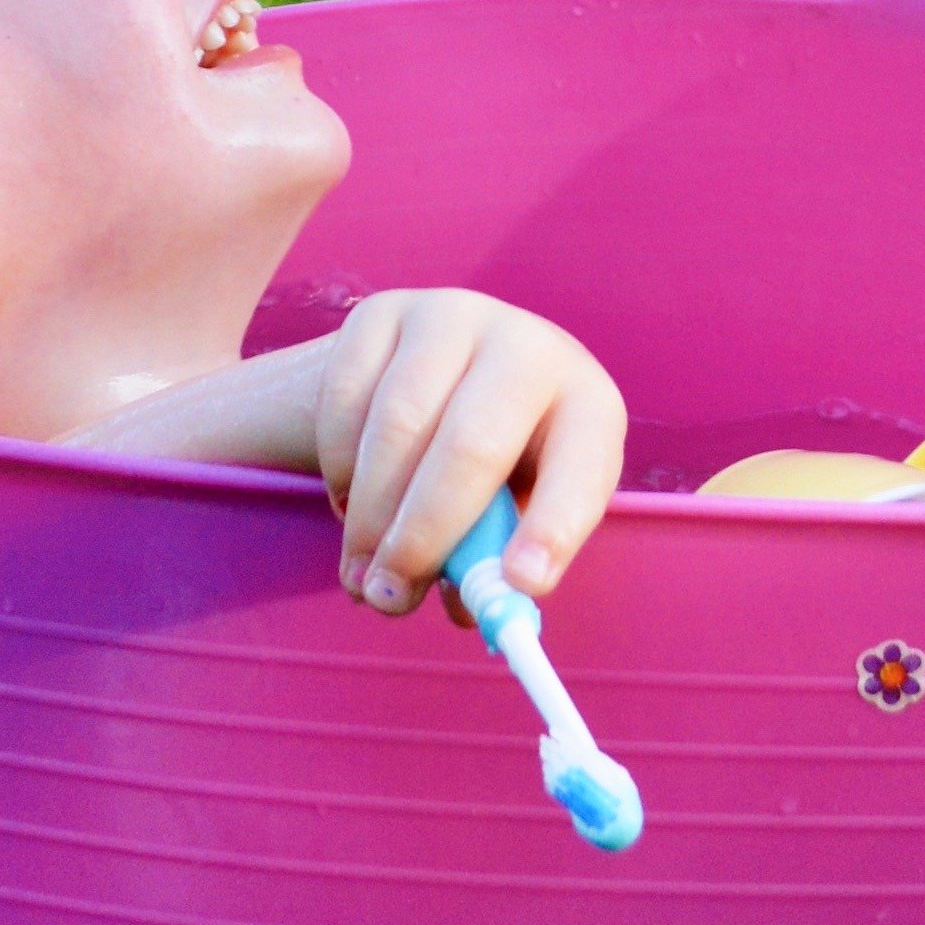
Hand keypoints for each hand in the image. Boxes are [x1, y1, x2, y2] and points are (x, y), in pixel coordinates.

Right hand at [315, 290, 625, 613]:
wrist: (441, 375)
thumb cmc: (499, 464)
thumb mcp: (518, 510)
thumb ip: (497, 558)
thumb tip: (472, 611)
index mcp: (586, 405)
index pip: (583, 466)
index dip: (555, 526)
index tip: (520, 585)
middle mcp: (527, 347)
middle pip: (473, 444)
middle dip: (425, 533)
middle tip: (391, 597)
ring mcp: (452, 317)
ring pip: (397, 426)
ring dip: (370, 516)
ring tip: (363, 575)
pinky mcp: (384, 313)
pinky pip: (346, 399)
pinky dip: (339, 469)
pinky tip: (351, 502)